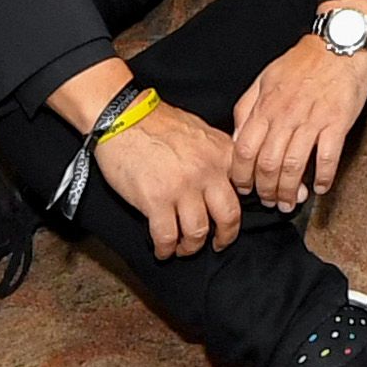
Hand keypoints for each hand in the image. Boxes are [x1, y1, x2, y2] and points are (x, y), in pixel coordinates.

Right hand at [87, 95, 244, 257]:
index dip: (239, 209)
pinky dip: (166, 249)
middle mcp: (206, 171)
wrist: (122, 116)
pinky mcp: (155, 200)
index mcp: (221, 153)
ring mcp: (182, 187)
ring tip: (184, 248)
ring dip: (191, 247)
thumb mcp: (201, 131)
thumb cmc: (157, 122)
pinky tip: (163, 250)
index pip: (244, 189)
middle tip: (218, 244)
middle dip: (225, 237)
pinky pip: (167, 236)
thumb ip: (217, 155)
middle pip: (228, 217)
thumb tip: (226, 178)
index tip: (231, 220)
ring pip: (198, 232)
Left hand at [229, 15, 366, 203]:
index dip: (242, 175)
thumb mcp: (264, 79)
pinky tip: (320, 187)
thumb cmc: (302, 62)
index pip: (244, 149)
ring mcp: (312, 119)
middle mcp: (285, 115)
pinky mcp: (337, 122)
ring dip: (291, 190)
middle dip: (266, 190)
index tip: (245, 188)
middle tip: (269, 201)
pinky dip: (323, 177)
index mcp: (266, 106)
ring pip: (295, 165)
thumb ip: (247, 108)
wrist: (338, 43)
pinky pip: (327, 157)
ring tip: (291, 202)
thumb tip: (237, 138)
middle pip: (268, 163)